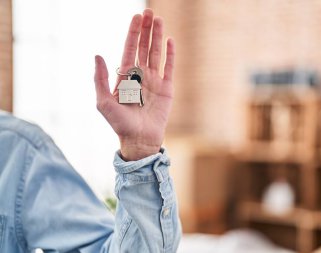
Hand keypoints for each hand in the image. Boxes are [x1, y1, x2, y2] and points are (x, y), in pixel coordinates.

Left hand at [94, 9, 174, 160]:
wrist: (139, 139)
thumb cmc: (119, 124)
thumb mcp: (103, 102)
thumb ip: (100, 79)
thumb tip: (98, 55)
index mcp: (125, 76)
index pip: (129, 49)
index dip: (132, 33)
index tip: (136, 17)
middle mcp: (140, 75)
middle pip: (143, 47)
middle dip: (146, 30)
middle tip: (149, 12)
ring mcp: (155, 81)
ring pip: (156, 53)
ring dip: (157, 36)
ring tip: (159, 19)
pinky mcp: (167, 88)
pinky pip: (169, 67)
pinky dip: (170, 54)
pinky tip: (169, 40)